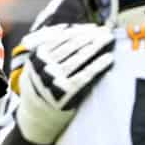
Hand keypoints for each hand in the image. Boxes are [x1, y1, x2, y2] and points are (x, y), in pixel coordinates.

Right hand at [15, 23, 114, 144]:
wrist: (36, 116)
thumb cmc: (41, 86)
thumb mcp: (36, 66)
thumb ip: (48, 49)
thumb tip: (69, 29)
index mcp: (37, 57)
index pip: (61, 39)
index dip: (80, 31)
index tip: (94, 28)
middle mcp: (44, 67)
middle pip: (72, 46)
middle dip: (91, 37)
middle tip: (106, 31)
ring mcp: (55, 80)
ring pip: (79, 58)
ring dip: (96, 46)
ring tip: (108, 40)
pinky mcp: (66, 92)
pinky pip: (86, 75)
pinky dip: (98, 65)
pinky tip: (108, 58)